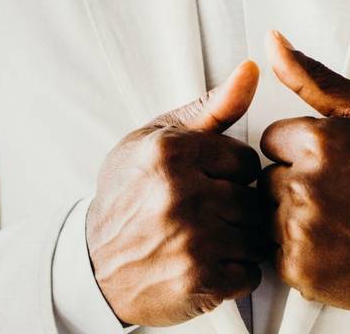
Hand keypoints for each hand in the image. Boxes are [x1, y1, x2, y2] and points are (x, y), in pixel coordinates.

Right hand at [86, 60, 266, 326]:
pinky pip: (250, 273)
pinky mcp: (200, 281)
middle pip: (253, 199)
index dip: (230, 175)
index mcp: (171, 152)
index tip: (207, 183)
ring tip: (206, 239)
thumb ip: (212, 107)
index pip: (245, 160)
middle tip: (205, 215)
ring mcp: (191, 240)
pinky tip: (207, 264)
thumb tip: (251, 69)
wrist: (93, 266)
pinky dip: (236, 273)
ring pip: (256, 236)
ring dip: (239, 240)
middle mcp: (181, 194)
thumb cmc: (129, 195)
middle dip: (236, 209)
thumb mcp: (158, 138)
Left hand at [259, 31, 349, 310]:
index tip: (332, 164)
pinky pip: (275, 252)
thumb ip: (311, 75)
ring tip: (335, 221)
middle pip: (266, 179)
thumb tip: (271, 38)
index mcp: (318, 142)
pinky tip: (332, 246)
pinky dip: (297, 252)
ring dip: (290, 218)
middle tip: (337, 195)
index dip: (299, 151)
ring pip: (266, 215)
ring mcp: (301, 230)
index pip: (271, 140)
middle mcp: (305, 185)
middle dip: (292, 183)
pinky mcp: (299, 269)